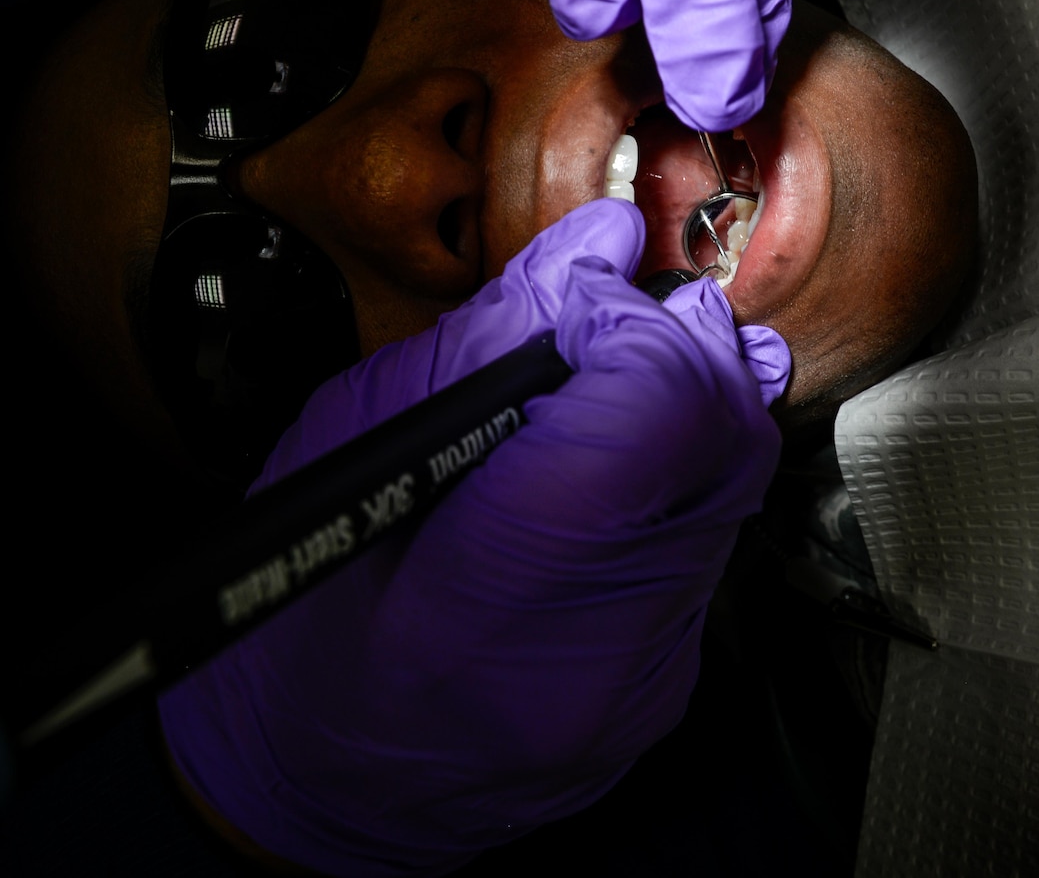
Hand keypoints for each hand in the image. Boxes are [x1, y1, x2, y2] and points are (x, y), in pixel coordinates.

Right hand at [158, 200, 787, 873]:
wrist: (312, 789)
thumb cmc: (299, 626)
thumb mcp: (352, 448)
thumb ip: (489, 341)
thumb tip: (592, 249)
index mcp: (482, 605)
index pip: (649, 412)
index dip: (632, 320)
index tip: (586, 289)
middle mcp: (588, 660)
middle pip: (722, 441)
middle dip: (682, 345)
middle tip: (610, 316)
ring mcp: (643, 683)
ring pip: (739, 483)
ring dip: (689, 399)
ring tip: (604, 375)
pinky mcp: (670, 685)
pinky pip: (712, 538)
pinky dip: (675, 470)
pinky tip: (609, 456)